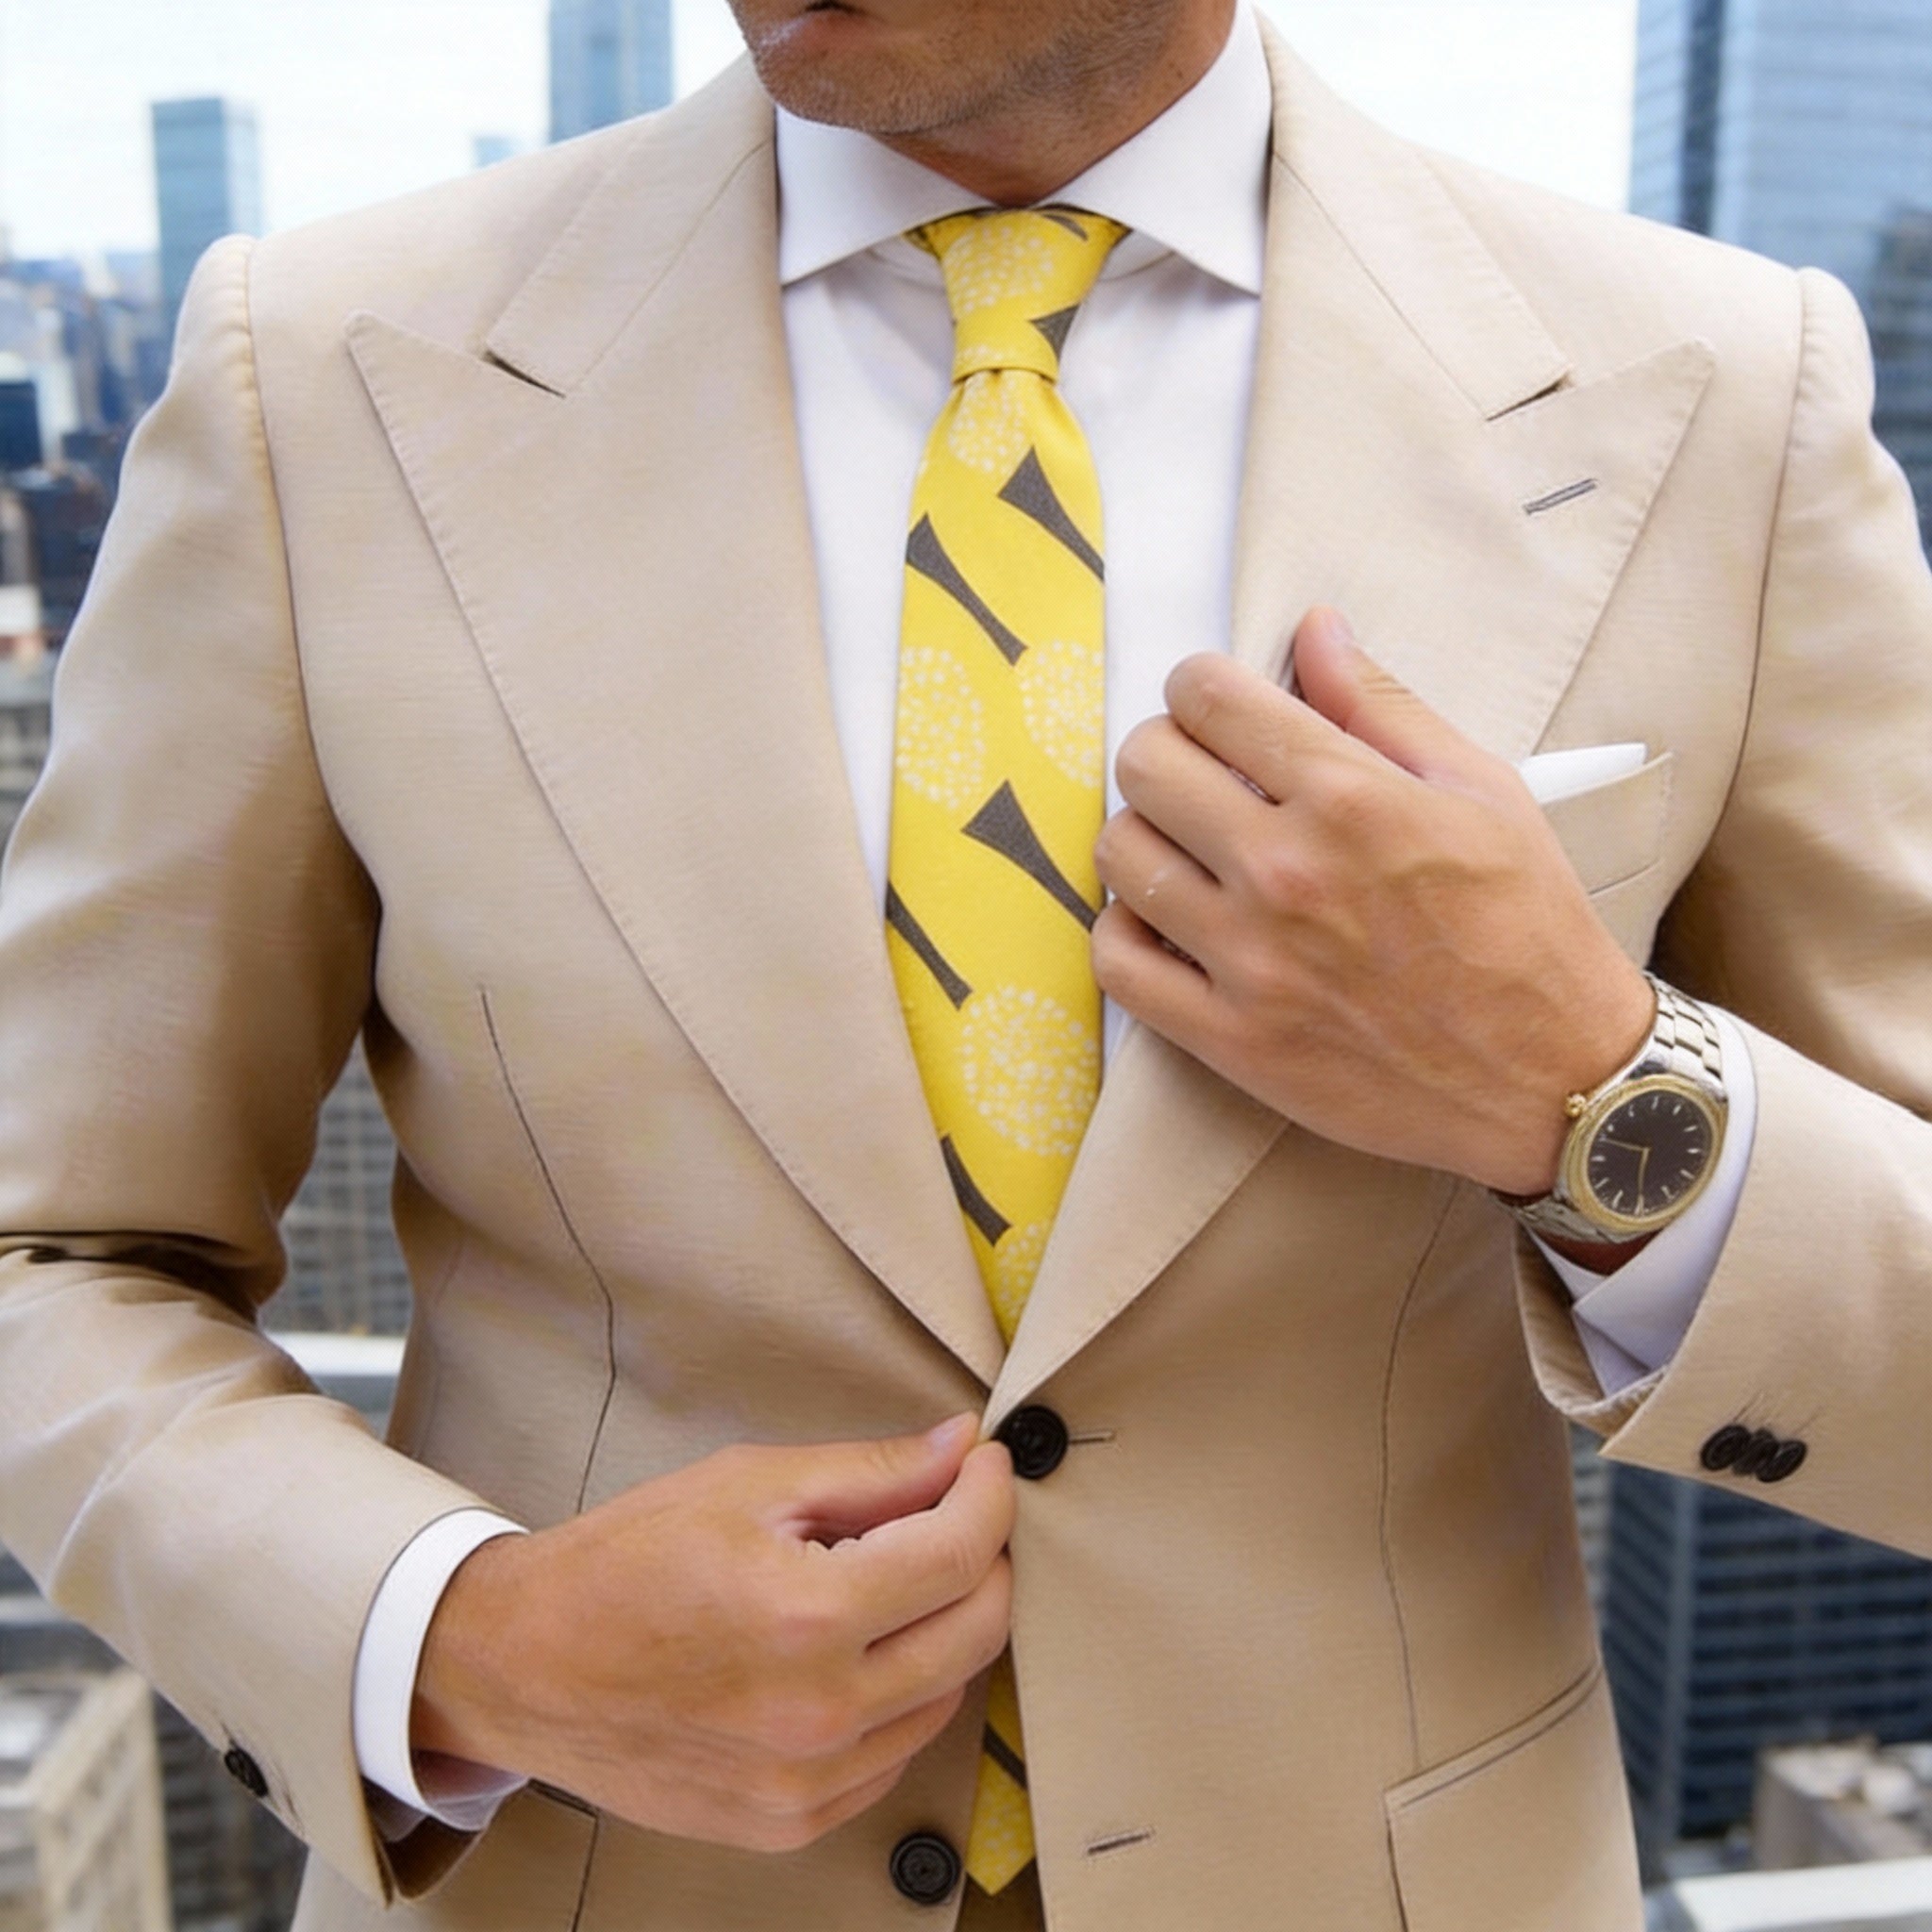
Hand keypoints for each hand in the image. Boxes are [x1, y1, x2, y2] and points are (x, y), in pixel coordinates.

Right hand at [412, 1415, 1013, 1852]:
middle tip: (956, 1513)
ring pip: (947, 1696)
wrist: (526, 1667)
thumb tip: (961, 1448)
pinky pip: (894, 1755)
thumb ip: (870, 1471)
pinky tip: (857, 1652)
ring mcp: (806, 1784)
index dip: (989, 1494)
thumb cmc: (626, 1562)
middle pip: (977, 1631)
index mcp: (807, 1615)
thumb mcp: (747, 1484)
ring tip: (893, 1580)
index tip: (984, 1465)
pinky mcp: (789, 1823)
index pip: (960, 1552)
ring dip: (945, 1628)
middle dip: (985, 1558)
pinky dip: (901, 1696)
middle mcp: (819, 1712)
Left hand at [1091, 608, 1653, 1195]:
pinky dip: (1126, 930)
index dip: (1201, 686)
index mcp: (1349, 798)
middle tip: (1203, 773)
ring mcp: (1249, 961)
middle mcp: (1285, 872)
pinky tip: (1168, 920)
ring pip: (1120, 854)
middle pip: (1145, 765)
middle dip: (1168, 749)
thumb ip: (1382, 705)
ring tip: (1189, 847)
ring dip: (1144, 835)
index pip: (1207, 697)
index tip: (1218, 705)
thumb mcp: (1481, 790)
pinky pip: (1117, 961)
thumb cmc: (1527, 927)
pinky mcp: (1230, 1039)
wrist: (1554, 1079)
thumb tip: (1313, 628)